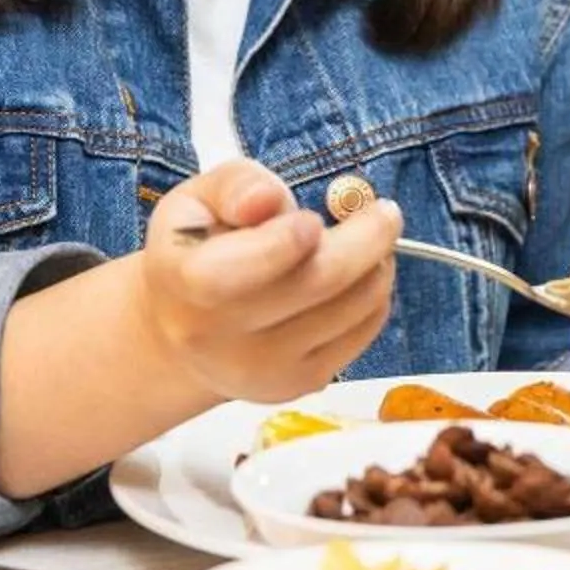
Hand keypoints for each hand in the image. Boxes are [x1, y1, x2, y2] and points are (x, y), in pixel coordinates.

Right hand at [132, 159, 397, 405]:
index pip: (253, 263)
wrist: (183, 332)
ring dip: (376, 266)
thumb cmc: (197, 251)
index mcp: (188, 280)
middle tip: (385, 212)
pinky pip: (361, 333)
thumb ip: (235, 186)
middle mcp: (222, 336)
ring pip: (353, 308)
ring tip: (370, 242)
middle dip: (367, 238)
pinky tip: (357, 278)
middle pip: (320, 282)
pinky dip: (373, 298)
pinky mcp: (297, 383)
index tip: (315, 218)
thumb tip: (268, 200)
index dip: (294, 237)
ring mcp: (263, 368)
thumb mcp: (197, 200)